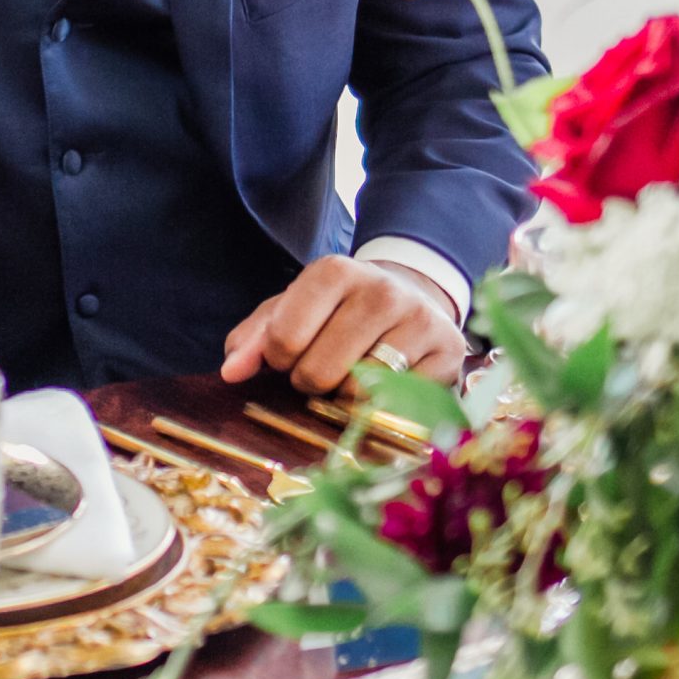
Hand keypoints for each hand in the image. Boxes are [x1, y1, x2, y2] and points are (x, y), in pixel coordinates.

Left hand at [220, 255, 465, 393]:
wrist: (412, 299)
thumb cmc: (338, 310)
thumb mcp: (291, 310)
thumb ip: (253, 338)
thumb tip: (231, 372)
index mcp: (335, 271)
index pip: (284, 337)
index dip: (278, 359)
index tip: (289, 354)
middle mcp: (382, 291)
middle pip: (319, 371)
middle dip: (310, 381)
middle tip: (322, 368)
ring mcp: (420, 322)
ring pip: (358, 392)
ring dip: (344, 397)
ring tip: (351, 374)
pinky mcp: (448, 356)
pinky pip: (397, 406)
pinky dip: (381, 407)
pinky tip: (383, 386)